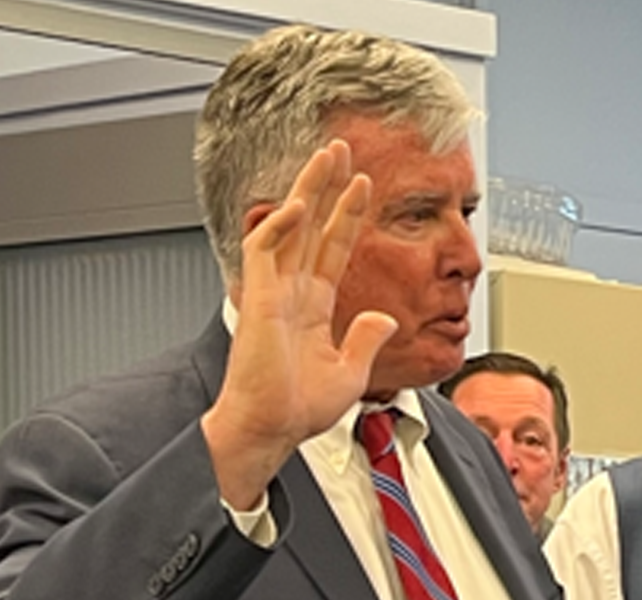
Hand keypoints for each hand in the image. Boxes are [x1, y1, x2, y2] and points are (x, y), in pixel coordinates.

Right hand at [202, 139, 397, 508]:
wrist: (270, 429)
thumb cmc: (296, 410)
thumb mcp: (348, 373)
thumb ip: (366, 341)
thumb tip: (384, 317)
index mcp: (312, 307)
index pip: (332, 249)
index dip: (347, 216)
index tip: (363, 186)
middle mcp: (292, 292)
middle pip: (311, 226)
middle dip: (327, 186)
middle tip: (340, 151)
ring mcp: (273, 291)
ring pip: (288, 227)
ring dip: (307, 189)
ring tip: (326, 156)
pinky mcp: (257, 297)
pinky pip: (263, 250)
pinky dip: (279, 225)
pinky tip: (300, 204)